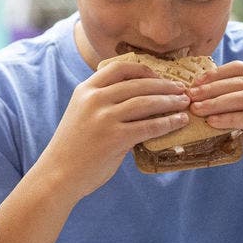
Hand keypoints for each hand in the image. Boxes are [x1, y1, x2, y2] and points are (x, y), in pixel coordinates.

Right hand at [37, 60, 192, 199]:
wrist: (58, 174)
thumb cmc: (73, 147)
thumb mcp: (82, 114)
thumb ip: (105, 104)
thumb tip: (140, 101)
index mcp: (85, 90)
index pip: (119, 68)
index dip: (144, 70)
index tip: (159, 76)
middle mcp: (94, 99)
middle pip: (138, 84)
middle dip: (164, 86)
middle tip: (181, 90)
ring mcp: (104, 118)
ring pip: (146, 102)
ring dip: (170, 102)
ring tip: (184, 104)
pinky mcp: (115, 138)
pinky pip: (149, 126)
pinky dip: (168, 123)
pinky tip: (179, 122)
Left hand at [188, 61, 242, 178]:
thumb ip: (232, 103)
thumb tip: (199, 97)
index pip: (239, 68)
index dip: (215, 74)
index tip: (193, 83)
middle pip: (239, 82)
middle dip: (211, 89)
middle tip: (190, 97)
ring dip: (216, 103)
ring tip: (196, 109)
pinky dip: (229, 118)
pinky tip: (212, 122)